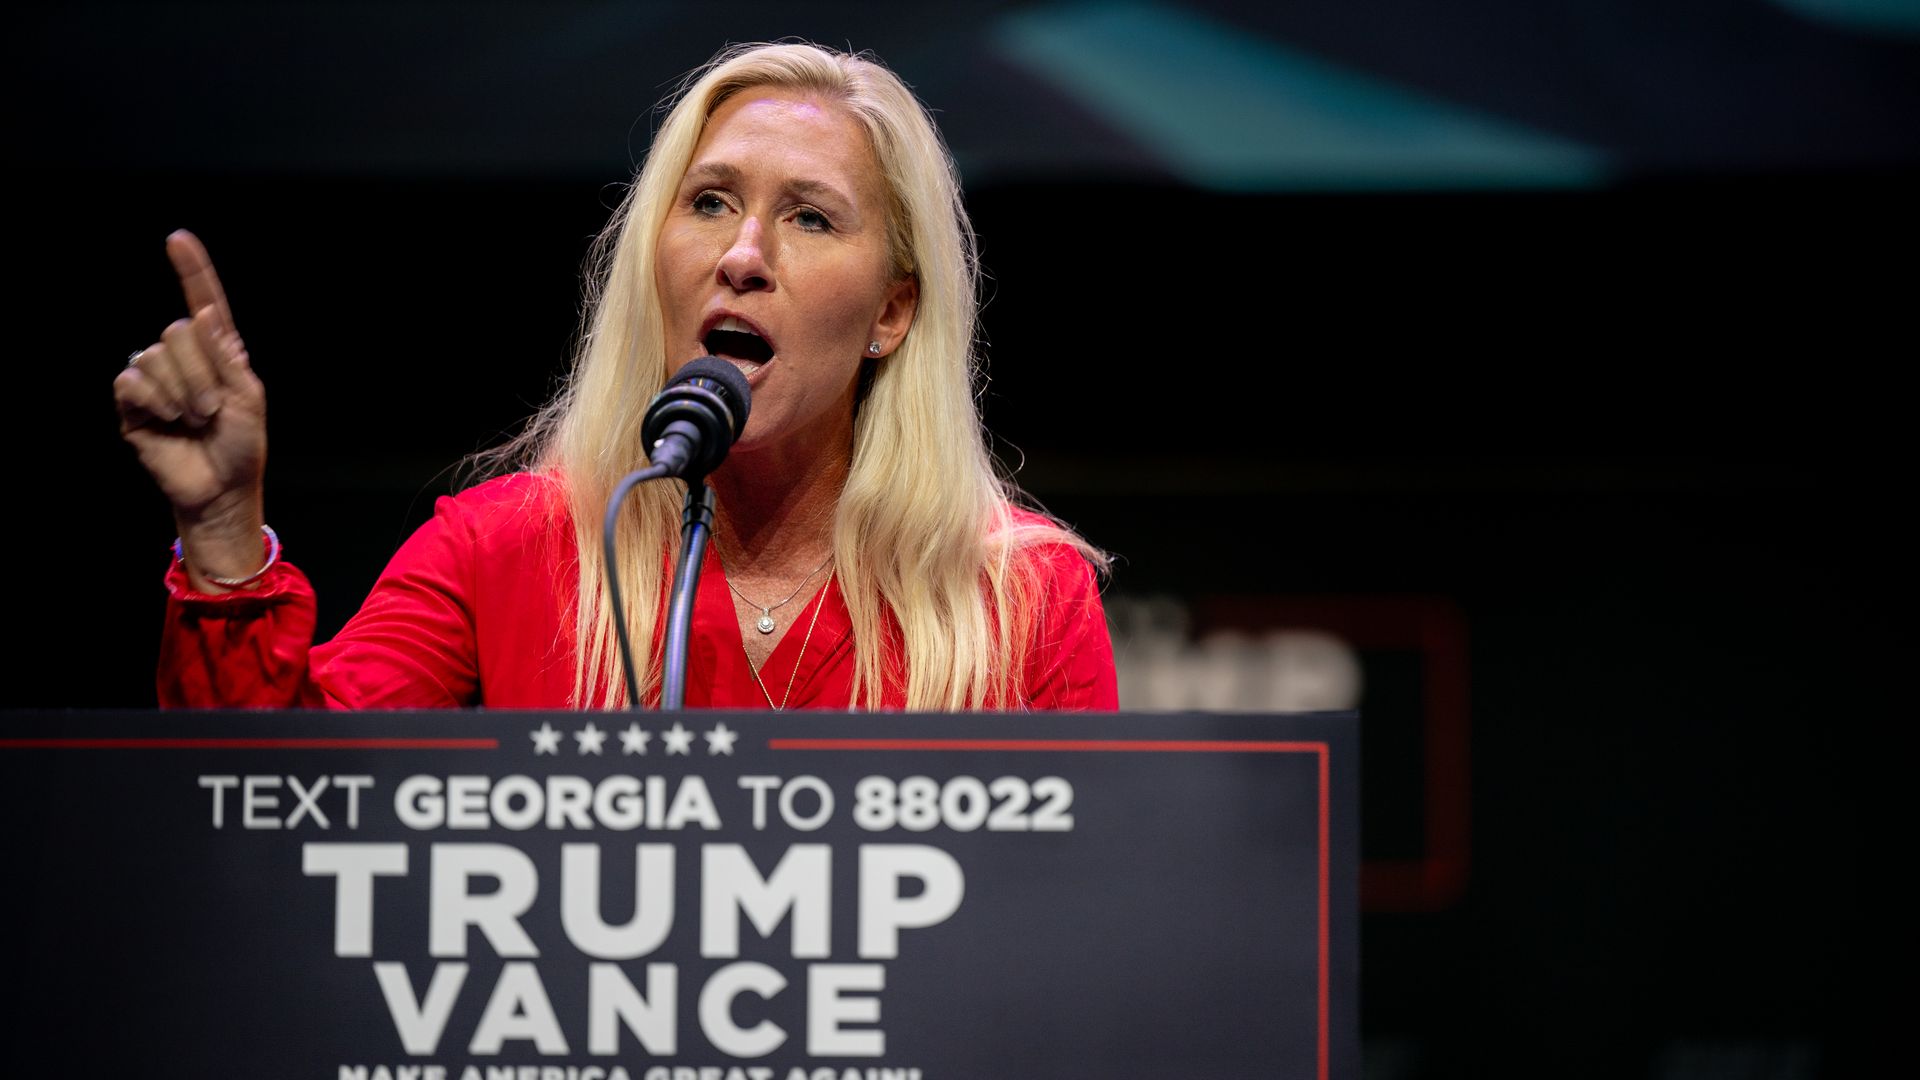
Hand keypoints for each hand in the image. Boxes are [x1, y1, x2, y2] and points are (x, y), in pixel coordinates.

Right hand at [114, 230, 268, 582]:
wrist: (220, 487)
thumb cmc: (241, 446)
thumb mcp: (248, 399)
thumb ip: (226, 358)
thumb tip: (201, 315)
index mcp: (218, 352)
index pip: (203, 302)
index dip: (191, 270)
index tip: (178, 239)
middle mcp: (184, 357)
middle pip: (178, 332)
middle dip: (201, 375)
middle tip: (213, 410)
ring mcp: (156, 377)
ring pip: (157, 356)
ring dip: (182, 394)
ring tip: (194, 421)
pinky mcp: (133, 401)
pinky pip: (132, 380)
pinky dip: (154, 401)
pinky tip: (167, 421)